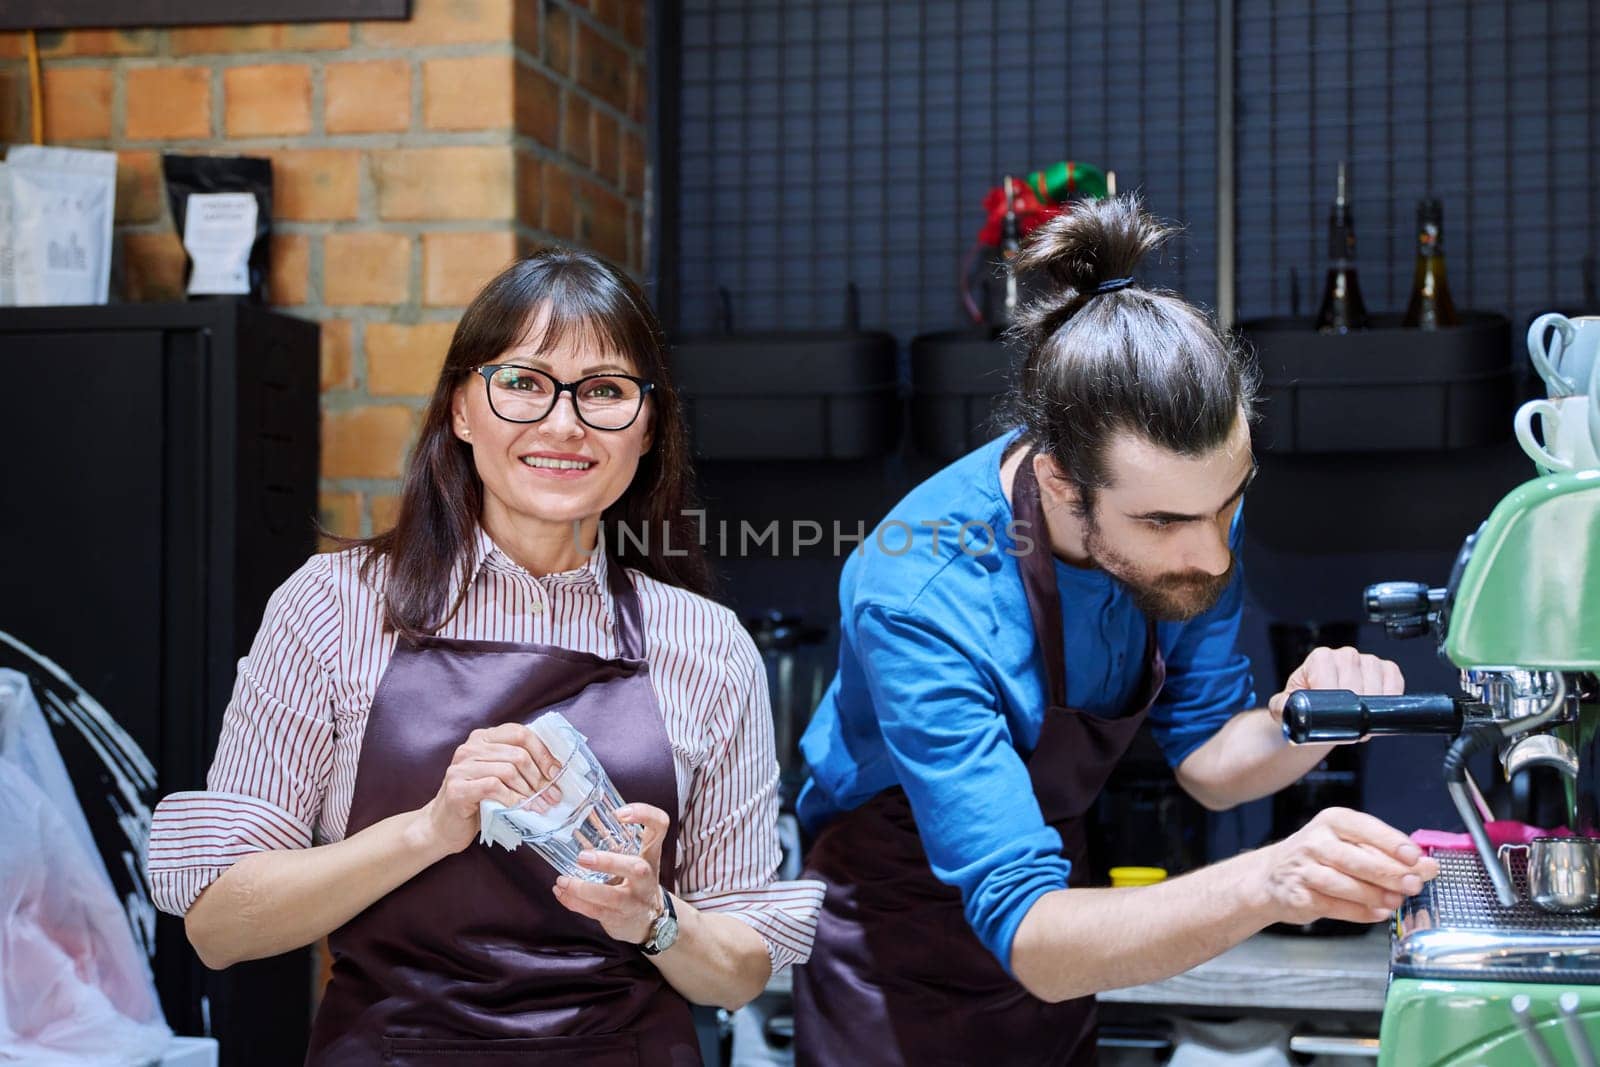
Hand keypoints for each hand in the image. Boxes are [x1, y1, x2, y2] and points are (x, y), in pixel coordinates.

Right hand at [414, 723, 562, 856]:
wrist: (442, 827)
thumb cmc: (478, 802)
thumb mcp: (500, 777)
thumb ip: (519, 765)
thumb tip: (556, 769)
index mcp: (483, 738)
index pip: (520, 733)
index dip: (543, 753)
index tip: (556, 773)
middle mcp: (470, 747)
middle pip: (518, 753)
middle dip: (540, 777)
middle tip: (552, 796)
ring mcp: (461, 767)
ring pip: (508, 770)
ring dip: (530, 791)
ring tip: (541, 806)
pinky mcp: (457, 788)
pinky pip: (494, 787)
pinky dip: (513, 799)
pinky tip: (521, 810)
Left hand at [552, 803, 670, 944]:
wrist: (649, 920)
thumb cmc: (636, 880)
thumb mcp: (636, 857)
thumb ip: (616, 841)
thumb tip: (579, 820)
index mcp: (650, 853)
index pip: (659, 826)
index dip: (644, 815)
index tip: (619, 813)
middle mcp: (646, 876)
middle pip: (637, 868)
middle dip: (609, 862)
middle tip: (582, 857)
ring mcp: (634, 900)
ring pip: (611, 896)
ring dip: (583, 889)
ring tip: (562, 881)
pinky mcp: (619, 917)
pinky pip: (595, 912)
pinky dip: (574, 903)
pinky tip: (561, 893)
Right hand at [1254, 807, 1438, 925]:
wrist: (1274, 875)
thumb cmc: (1323, 858)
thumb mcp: (1354, 846)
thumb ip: (1390, 857)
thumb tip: (1429, 867)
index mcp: (1333, 821)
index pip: (1365, 828)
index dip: (1391, 843)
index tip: (1415, 857)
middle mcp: (1315, 841)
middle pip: (1355, 858)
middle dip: (1388, 873)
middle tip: (1414, 884)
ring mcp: (1303, 869)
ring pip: (1343, 884)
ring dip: (1374, 895)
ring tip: (1396, 901)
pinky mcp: (1299, 895)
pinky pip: (1334, 906)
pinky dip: (1359, 912)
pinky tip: (1377, 913)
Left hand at [1268, 645, 1403, 724]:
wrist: (1319, 714)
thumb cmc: (1305, 706)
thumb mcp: (1285, 708)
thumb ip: (1282, 706)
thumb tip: (1290, 705)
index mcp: (1319, 659)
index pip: (1328, 673)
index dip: (1332, 697)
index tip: (1331, 715)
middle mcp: (1343, 655)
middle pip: (1355, 678)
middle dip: (1352, 706)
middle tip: (1346, 723)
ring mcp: (1367, 661)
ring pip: (1376, 680)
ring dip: (1371, 705)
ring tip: (1358, 719)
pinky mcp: (1386, 669)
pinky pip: (1395, 679)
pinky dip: (1391, 697)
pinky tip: (1377, 709)